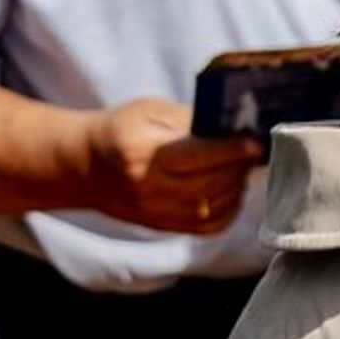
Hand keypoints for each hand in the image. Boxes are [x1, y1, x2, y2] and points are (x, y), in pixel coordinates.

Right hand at [84, 98, 261, 234]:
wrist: (83, 166)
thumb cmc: (121, 130)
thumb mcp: (150, 112)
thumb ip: (191, 120)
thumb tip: (235, 129)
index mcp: (141, 154)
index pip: (196, 157)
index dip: (231, 151)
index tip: (256, 143)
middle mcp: (148, 189)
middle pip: (209, 185)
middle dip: (239, 167)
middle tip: (253, 151)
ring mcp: (155, 213)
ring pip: (213, 209)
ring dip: (236, 187)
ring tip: (239, 167)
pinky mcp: (164, 227)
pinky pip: (209, 227)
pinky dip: (229, 208)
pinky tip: (230, 189)